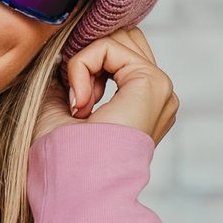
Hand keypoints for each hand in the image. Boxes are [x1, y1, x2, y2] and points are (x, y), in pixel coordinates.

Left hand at [31, 26, 178, 147]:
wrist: (76, 184)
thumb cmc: (64, 156)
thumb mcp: (62, 106)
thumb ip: (70, 77)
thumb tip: (62, 49)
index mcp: (144, 105)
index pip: (119, 54)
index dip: (88, 62)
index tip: (73, 102)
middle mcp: (158, 96)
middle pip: (124, 38)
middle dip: (90, 55)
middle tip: (74, 96)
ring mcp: (159, 88)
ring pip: (116, 38)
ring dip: (84, 62)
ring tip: (79, 103)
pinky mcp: (151, 83)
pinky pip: (108, 47)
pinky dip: (81, 66)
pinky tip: (80, 103)